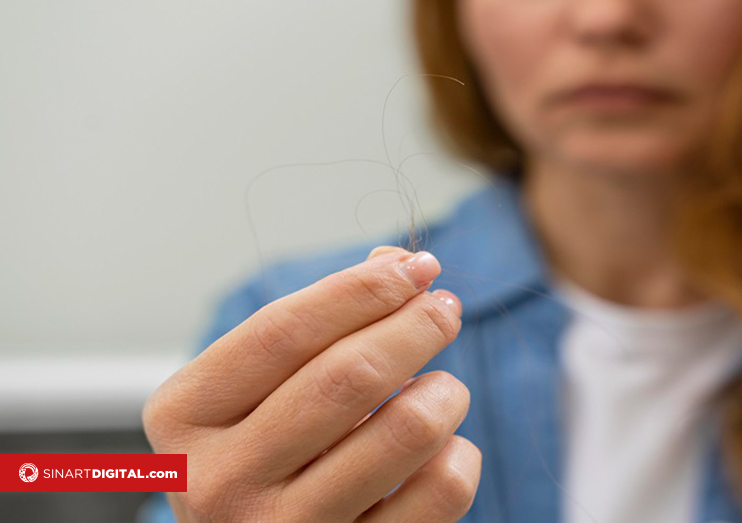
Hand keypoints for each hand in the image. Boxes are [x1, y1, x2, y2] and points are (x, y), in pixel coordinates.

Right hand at [143, 246, 479, 521]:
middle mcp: (220, 481)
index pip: (283, 331)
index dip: (362, 290)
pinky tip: (442, 448)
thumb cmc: (262, 454)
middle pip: (350, 376)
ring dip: (445, 393)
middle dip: (416, 327)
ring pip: (406, 430)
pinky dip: (459, 454)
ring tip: (443, 389)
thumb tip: (397, 263)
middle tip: (445, 309)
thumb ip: (319, 321)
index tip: (417, 267)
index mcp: (184, 416)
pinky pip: (440, 491)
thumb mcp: (261, 387)